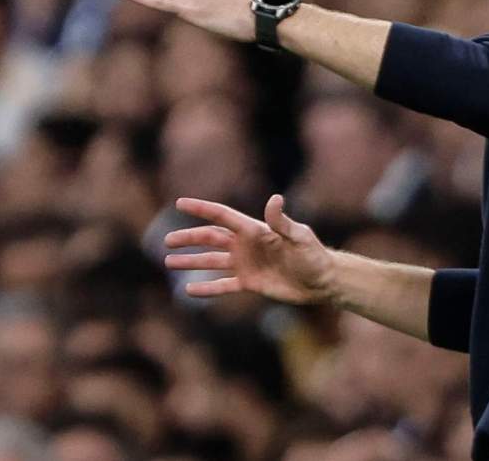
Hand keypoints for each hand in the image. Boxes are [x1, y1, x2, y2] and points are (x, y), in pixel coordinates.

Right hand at [165, 194, 335, 303]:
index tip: (179, 203)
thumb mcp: (298, 236)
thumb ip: (281, 220)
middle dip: (189, 239)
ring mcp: (246, 264)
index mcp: (254, 230)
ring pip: (212, 261)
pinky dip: (207, 288)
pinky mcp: (250, 283)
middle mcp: (246, 245)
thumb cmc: (313, 255)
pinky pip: (223, 285)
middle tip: (166, 241)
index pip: (222, 216)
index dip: (201, 209)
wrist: (322, 281)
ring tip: (169, 262)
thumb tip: (275, 198)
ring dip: (191, 262)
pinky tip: (190, 289)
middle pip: (211, 239)